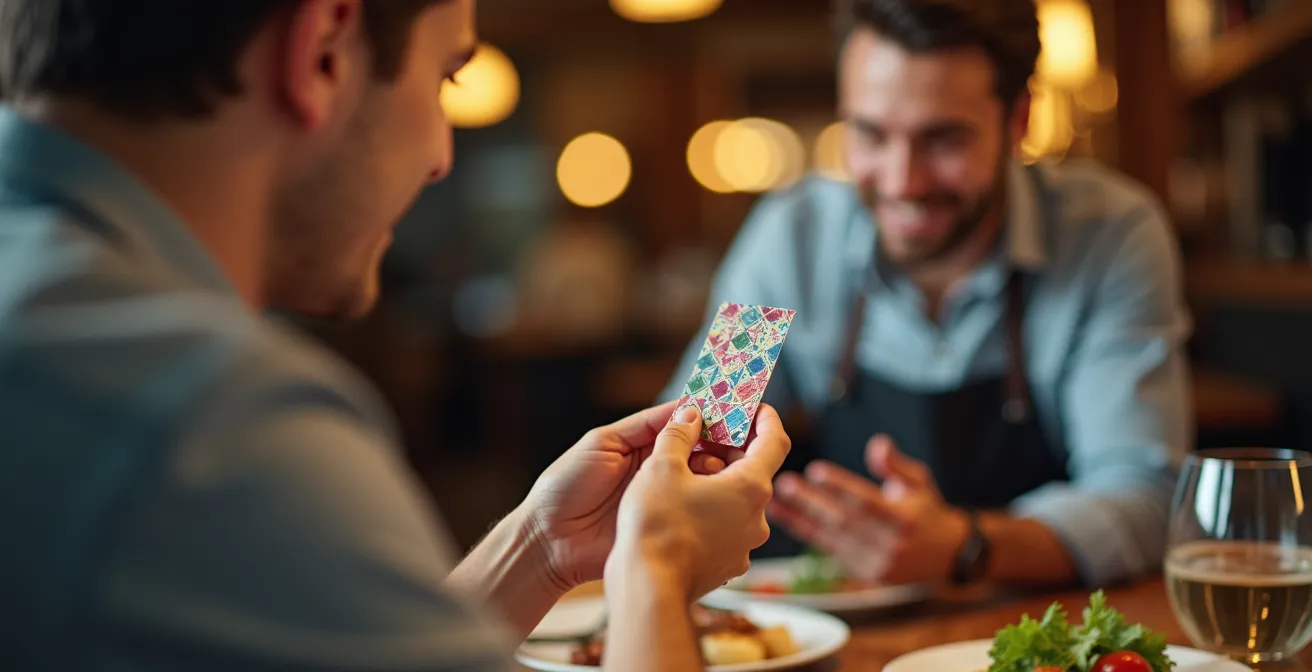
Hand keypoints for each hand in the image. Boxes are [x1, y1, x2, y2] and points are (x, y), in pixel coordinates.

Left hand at [521, 400, 733, 591]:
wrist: (548, 540)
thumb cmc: (565, 486)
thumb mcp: (601, 443)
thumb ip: (643, 426)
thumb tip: (686, 408)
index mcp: (641, 445)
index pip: (681, 425)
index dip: (706, 416)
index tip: (732, 408)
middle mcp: (657, 470)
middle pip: (699, 452)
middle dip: (721, 444)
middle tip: (740, 442)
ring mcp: (663, 500)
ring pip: (702, 481)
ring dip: (718, 472)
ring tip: (726, 470)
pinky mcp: (665, 527)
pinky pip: (694, 513)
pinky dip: (711, 504)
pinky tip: (721, 498)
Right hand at [606, 405, 791, 600]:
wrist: (647, 587)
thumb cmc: (656, 525)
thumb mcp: (661, 466)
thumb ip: (678, 434)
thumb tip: (689, 415)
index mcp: (751, 487)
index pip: (775, 440)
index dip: (766, 417)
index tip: (754, 406)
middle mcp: (757, 517)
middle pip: (754, 472)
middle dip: (731, 451)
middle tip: (705, 436)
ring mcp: (744, 545)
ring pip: (738, 502)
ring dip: (719, 483)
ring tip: (685, 475)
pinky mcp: (727, 565)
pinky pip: (726, 528)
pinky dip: (712, 512)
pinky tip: (682, 510)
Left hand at [768, 435, 969, 584]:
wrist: (946, 556)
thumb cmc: (927, 511)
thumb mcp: (920, 481)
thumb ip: (896, 464)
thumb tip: (877, 444)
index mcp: (905, 519)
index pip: (868, 501)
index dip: (841, 486)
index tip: (816, 471)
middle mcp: (891, 543)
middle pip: (845, 521)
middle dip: (813, 502)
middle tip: (786, 484)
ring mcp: (878, 562)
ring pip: (833, 538)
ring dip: (803, 519)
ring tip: (778, 501)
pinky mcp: (866, 574)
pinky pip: (832, 551)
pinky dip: (808, 534)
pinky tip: (789, 519)